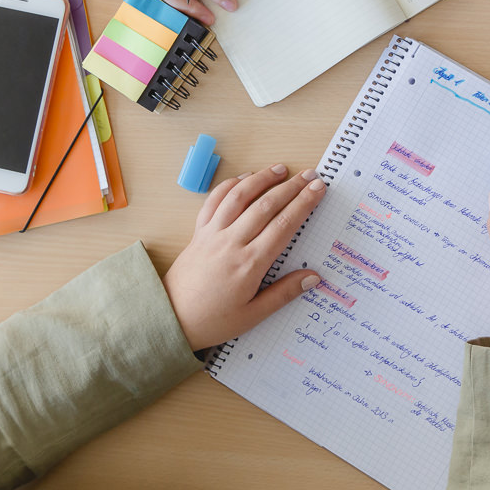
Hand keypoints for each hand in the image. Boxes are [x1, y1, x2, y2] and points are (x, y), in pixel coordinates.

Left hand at [162, 164, 325, 351]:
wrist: (171, 318)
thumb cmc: (213, 320)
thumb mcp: (253, 315)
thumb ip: (284, 293)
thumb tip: (313, 277)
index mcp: (249, 264)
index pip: (283, 225)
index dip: (303, 204)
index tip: (318, 189)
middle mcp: (231, 242)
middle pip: (266, 205)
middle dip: (291, 187)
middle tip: (309, 175)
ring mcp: (213, 234)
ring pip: (240, 196)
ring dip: (261, 178)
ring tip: (280, 169)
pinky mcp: (199, 232)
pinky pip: (214, 201)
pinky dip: (230, 185)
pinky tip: (244, 179)